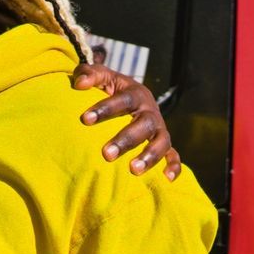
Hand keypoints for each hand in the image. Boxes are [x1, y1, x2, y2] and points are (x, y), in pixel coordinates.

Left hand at [73, 64, 181, 179]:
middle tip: (106, 154)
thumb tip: (79, 85)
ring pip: (162, 141)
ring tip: (133, 170)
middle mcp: (150, 111)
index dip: (106, 109)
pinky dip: (174, 166)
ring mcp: (159, 128)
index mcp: (136, 93)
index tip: (85, 119)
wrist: (133, 98)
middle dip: (126, 139)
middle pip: (144, 124)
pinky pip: (173, 155)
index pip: (123, 100)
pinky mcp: (164, 143)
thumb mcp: (103, 77)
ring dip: (150, 156)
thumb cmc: (112, 89)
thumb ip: (90, 75)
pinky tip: (167, 179)